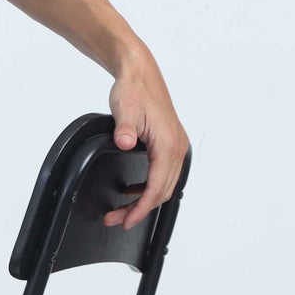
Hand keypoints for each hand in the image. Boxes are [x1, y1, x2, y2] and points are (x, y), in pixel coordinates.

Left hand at [105, 53, 188, 227]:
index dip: (141, 208)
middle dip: (139, 209)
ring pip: (164, 185)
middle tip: (116, 219)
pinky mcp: (170, 145)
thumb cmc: (133, 89)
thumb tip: (124, 143)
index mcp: (168, 144)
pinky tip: (132, 191)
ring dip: (144, 200)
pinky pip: (163, 174)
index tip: (126, 220)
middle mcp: (177, 148)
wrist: (140, 74)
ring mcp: (176, 147)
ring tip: (121, 210)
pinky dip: (148, 187)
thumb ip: (124, 129)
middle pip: (162, 192)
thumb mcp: (123, 109)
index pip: (157, 187)